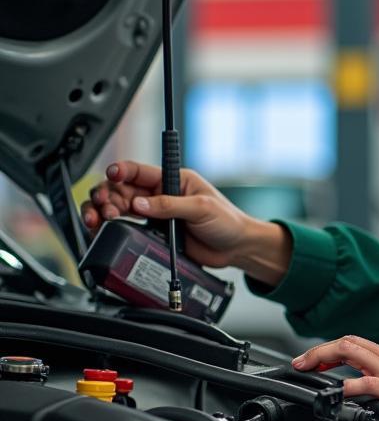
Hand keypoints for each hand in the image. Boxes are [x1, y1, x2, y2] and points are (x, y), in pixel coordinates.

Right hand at [80, 160, 291, 283]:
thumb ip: (169, 205)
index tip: (111, 176)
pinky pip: (127, 228)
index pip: (139, 170)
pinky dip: (111, 229)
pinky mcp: (153, 233)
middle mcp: (160, 195)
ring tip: (99, 219)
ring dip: (103, 211)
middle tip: (106, 208)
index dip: (121, 171)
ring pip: (119, 207)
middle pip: (121, 189)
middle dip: (107, 195)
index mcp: (172, 180)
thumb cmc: (228, 221)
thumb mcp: (201, 207)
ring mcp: (155, 215)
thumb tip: (139, 204)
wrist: (236, 249)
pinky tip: (103, 230)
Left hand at [293, 335, 378, 420]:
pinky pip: (365, 383)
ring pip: (351, 351)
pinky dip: (344, 386)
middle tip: (300, 363)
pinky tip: (334, 393)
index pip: (357, 345)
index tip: (315, 362)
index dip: (331, 351)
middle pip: (349, 342)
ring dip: (323, 357)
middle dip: (320, 350)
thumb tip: (370, 395)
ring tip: (306, 369)